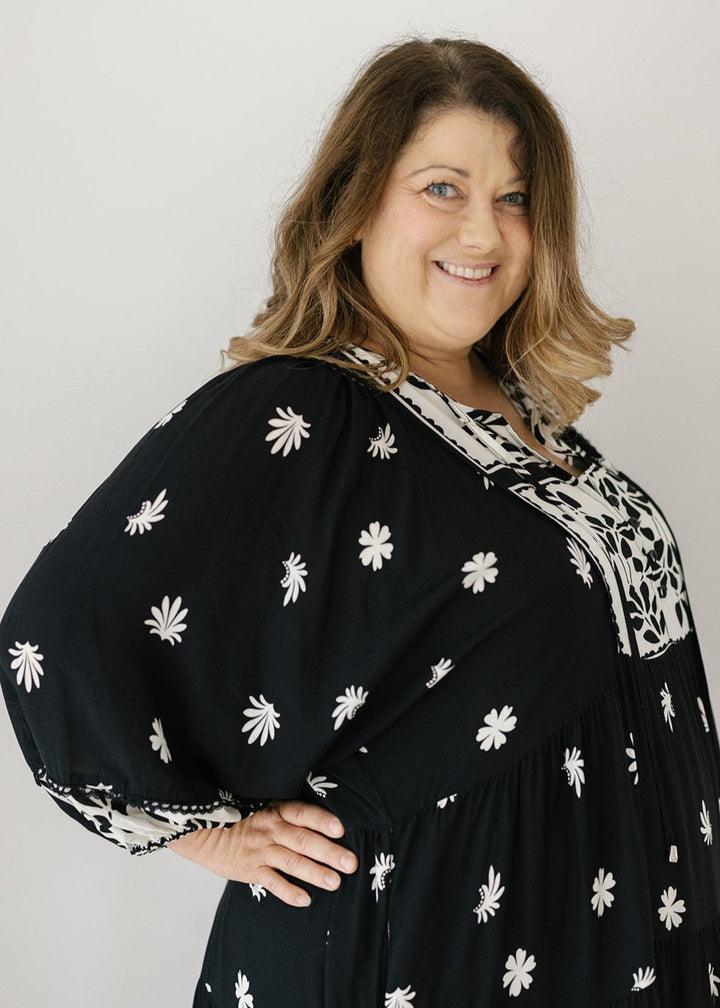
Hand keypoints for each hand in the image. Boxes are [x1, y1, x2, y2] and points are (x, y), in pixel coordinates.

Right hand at [167, 799, 357, 906]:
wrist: (208, 834)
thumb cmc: (246, 820)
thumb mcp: (266, 808)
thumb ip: (291, 815)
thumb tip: (329, 822)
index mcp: (277, 810)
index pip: (303, 814)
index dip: (321, 821)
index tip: (341, 830)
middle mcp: (271, 829)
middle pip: (303, 840)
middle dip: (328, 852)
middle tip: (350, 863)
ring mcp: (261, 850)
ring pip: (291, 862)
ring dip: (314, 872)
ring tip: (335, 882)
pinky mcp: (250, 870)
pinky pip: (272, 882)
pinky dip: (288, 892)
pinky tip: (305, 900)